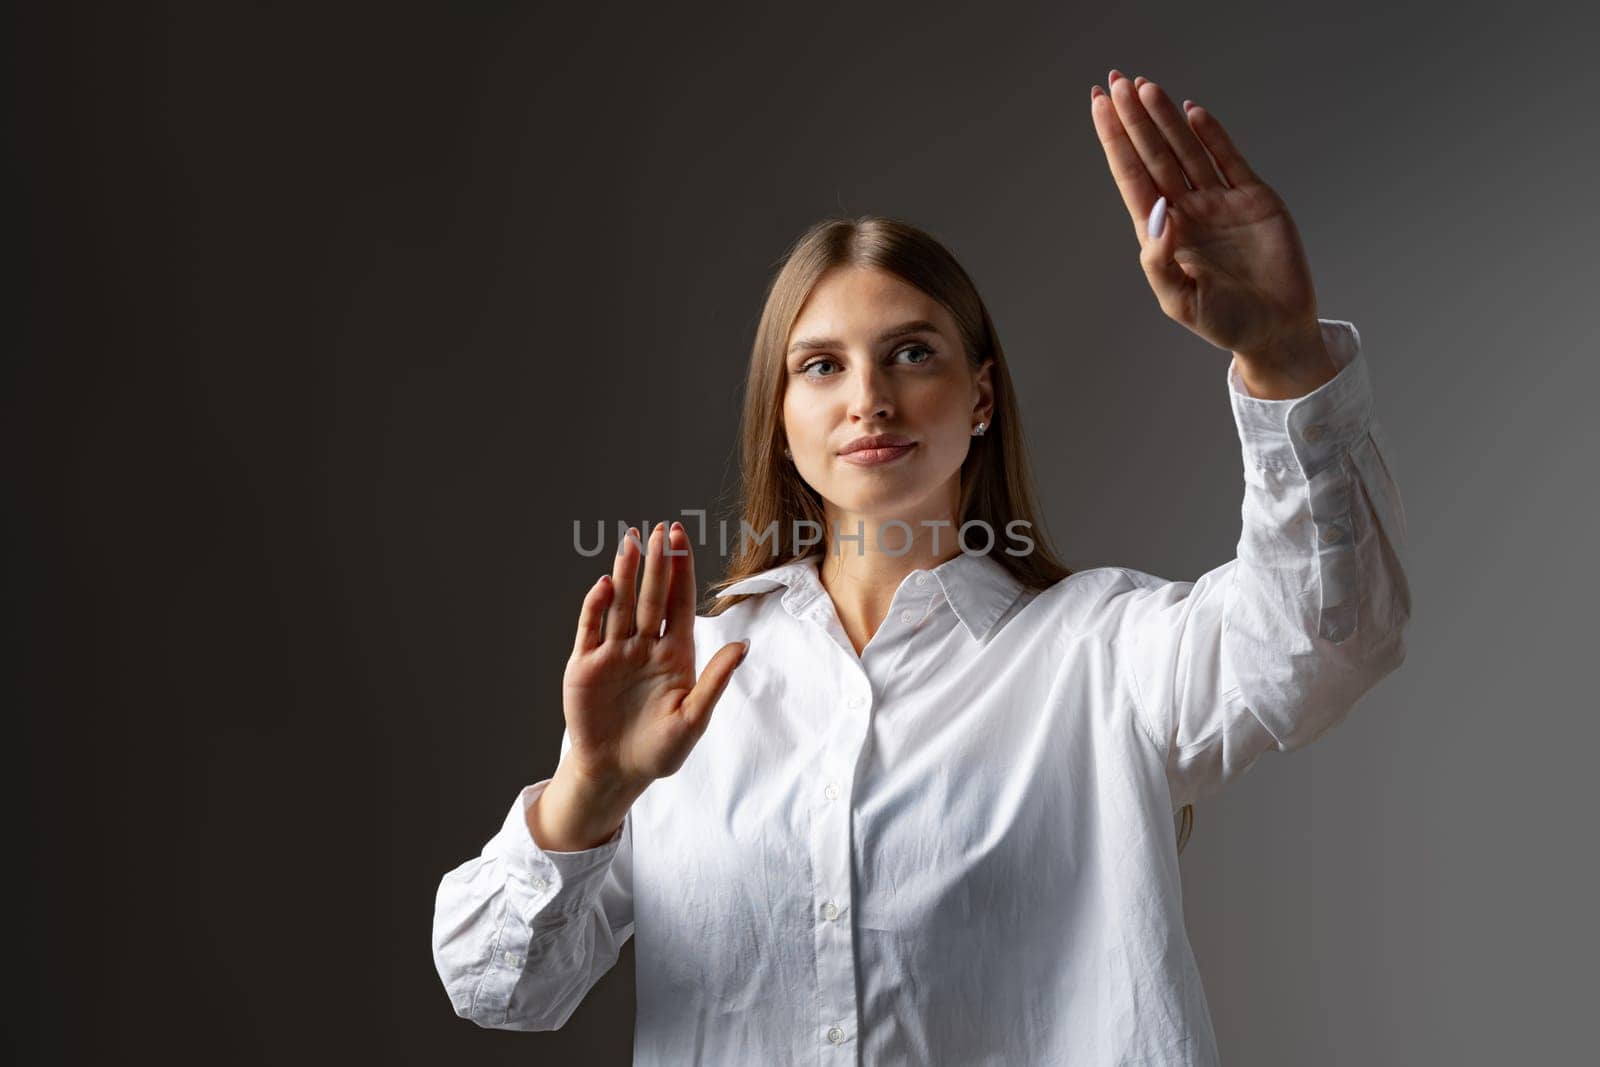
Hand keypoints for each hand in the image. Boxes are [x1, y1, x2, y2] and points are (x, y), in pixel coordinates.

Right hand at [560, 522, 748, 796]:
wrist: (616, 773)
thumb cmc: (659, 751)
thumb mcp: (693, 719)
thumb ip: (715, 680)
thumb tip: (744, 645)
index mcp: (674, 653)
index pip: (679, 604)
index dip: (681, 572)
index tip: (682, 540)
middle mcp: (644, 646)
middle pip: (651, 597)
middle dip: (657, 563)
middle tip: (662, 530)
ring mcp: (613, 653)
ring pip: (621, 605)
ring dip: (626, 574)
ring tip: (631, 541)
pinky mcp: (584, 665)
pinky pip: (591, 629)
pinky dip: (596, 607)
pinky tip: (606, 585)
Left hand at [1090, 71, 1326, 367]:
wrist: (1277, 330)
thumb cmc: (1225, 323)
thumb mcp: (1182, 302)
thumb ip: (1160, 263)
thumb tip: (1156, 216)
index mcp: (1163, 234)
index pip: (1132, 178)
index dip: (1115, 143)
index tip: (1099, 109)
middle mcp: (1187, 212)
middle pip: (1154, 155)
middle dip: (1133, 120)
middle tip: (1115, 82)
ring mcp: (1219, 203)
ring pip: (1186, 150)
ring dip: (1165, 119)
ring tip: (1144, 87)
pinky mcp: (1253, 199)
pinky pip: (1228, 159)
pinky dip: (1211, 134)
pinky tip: (1190, 111)